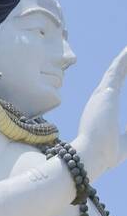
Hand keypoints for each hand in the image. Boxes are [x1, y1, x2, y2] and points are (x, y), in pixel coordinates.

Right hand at [73, 45, 126, 180]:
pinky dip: (124, 57)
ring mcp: (102, 94)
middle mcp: (101, 99)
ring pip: (117, 68)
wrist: (92, 158)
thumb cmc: (106, 154)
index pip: (117, 86)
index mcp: (104, 109)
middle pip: (117, 74)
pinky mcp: (105, 92)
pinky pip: (118, 68)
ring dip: (125, 57)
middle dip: (126, 64)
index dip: (125, 74)